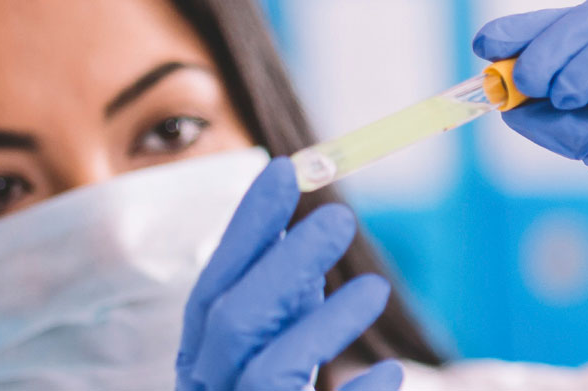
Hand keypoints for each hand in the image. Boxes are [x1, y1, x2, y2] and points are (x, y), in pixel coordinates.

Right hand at [174, 157, 403, 390]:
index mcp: (198, 362)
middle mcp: (208, 390)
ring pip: (267, 373)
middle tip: (339, 218)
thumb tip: (297, 240)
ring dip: (323, 324)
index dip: (246, 227)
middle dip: (284, 265)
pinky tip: (388, 370)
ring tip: (376, 288)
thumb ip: (276, 308)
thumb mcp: (264, 355)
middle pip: (231, 323)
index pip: (212, 286)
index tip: (284, 170)